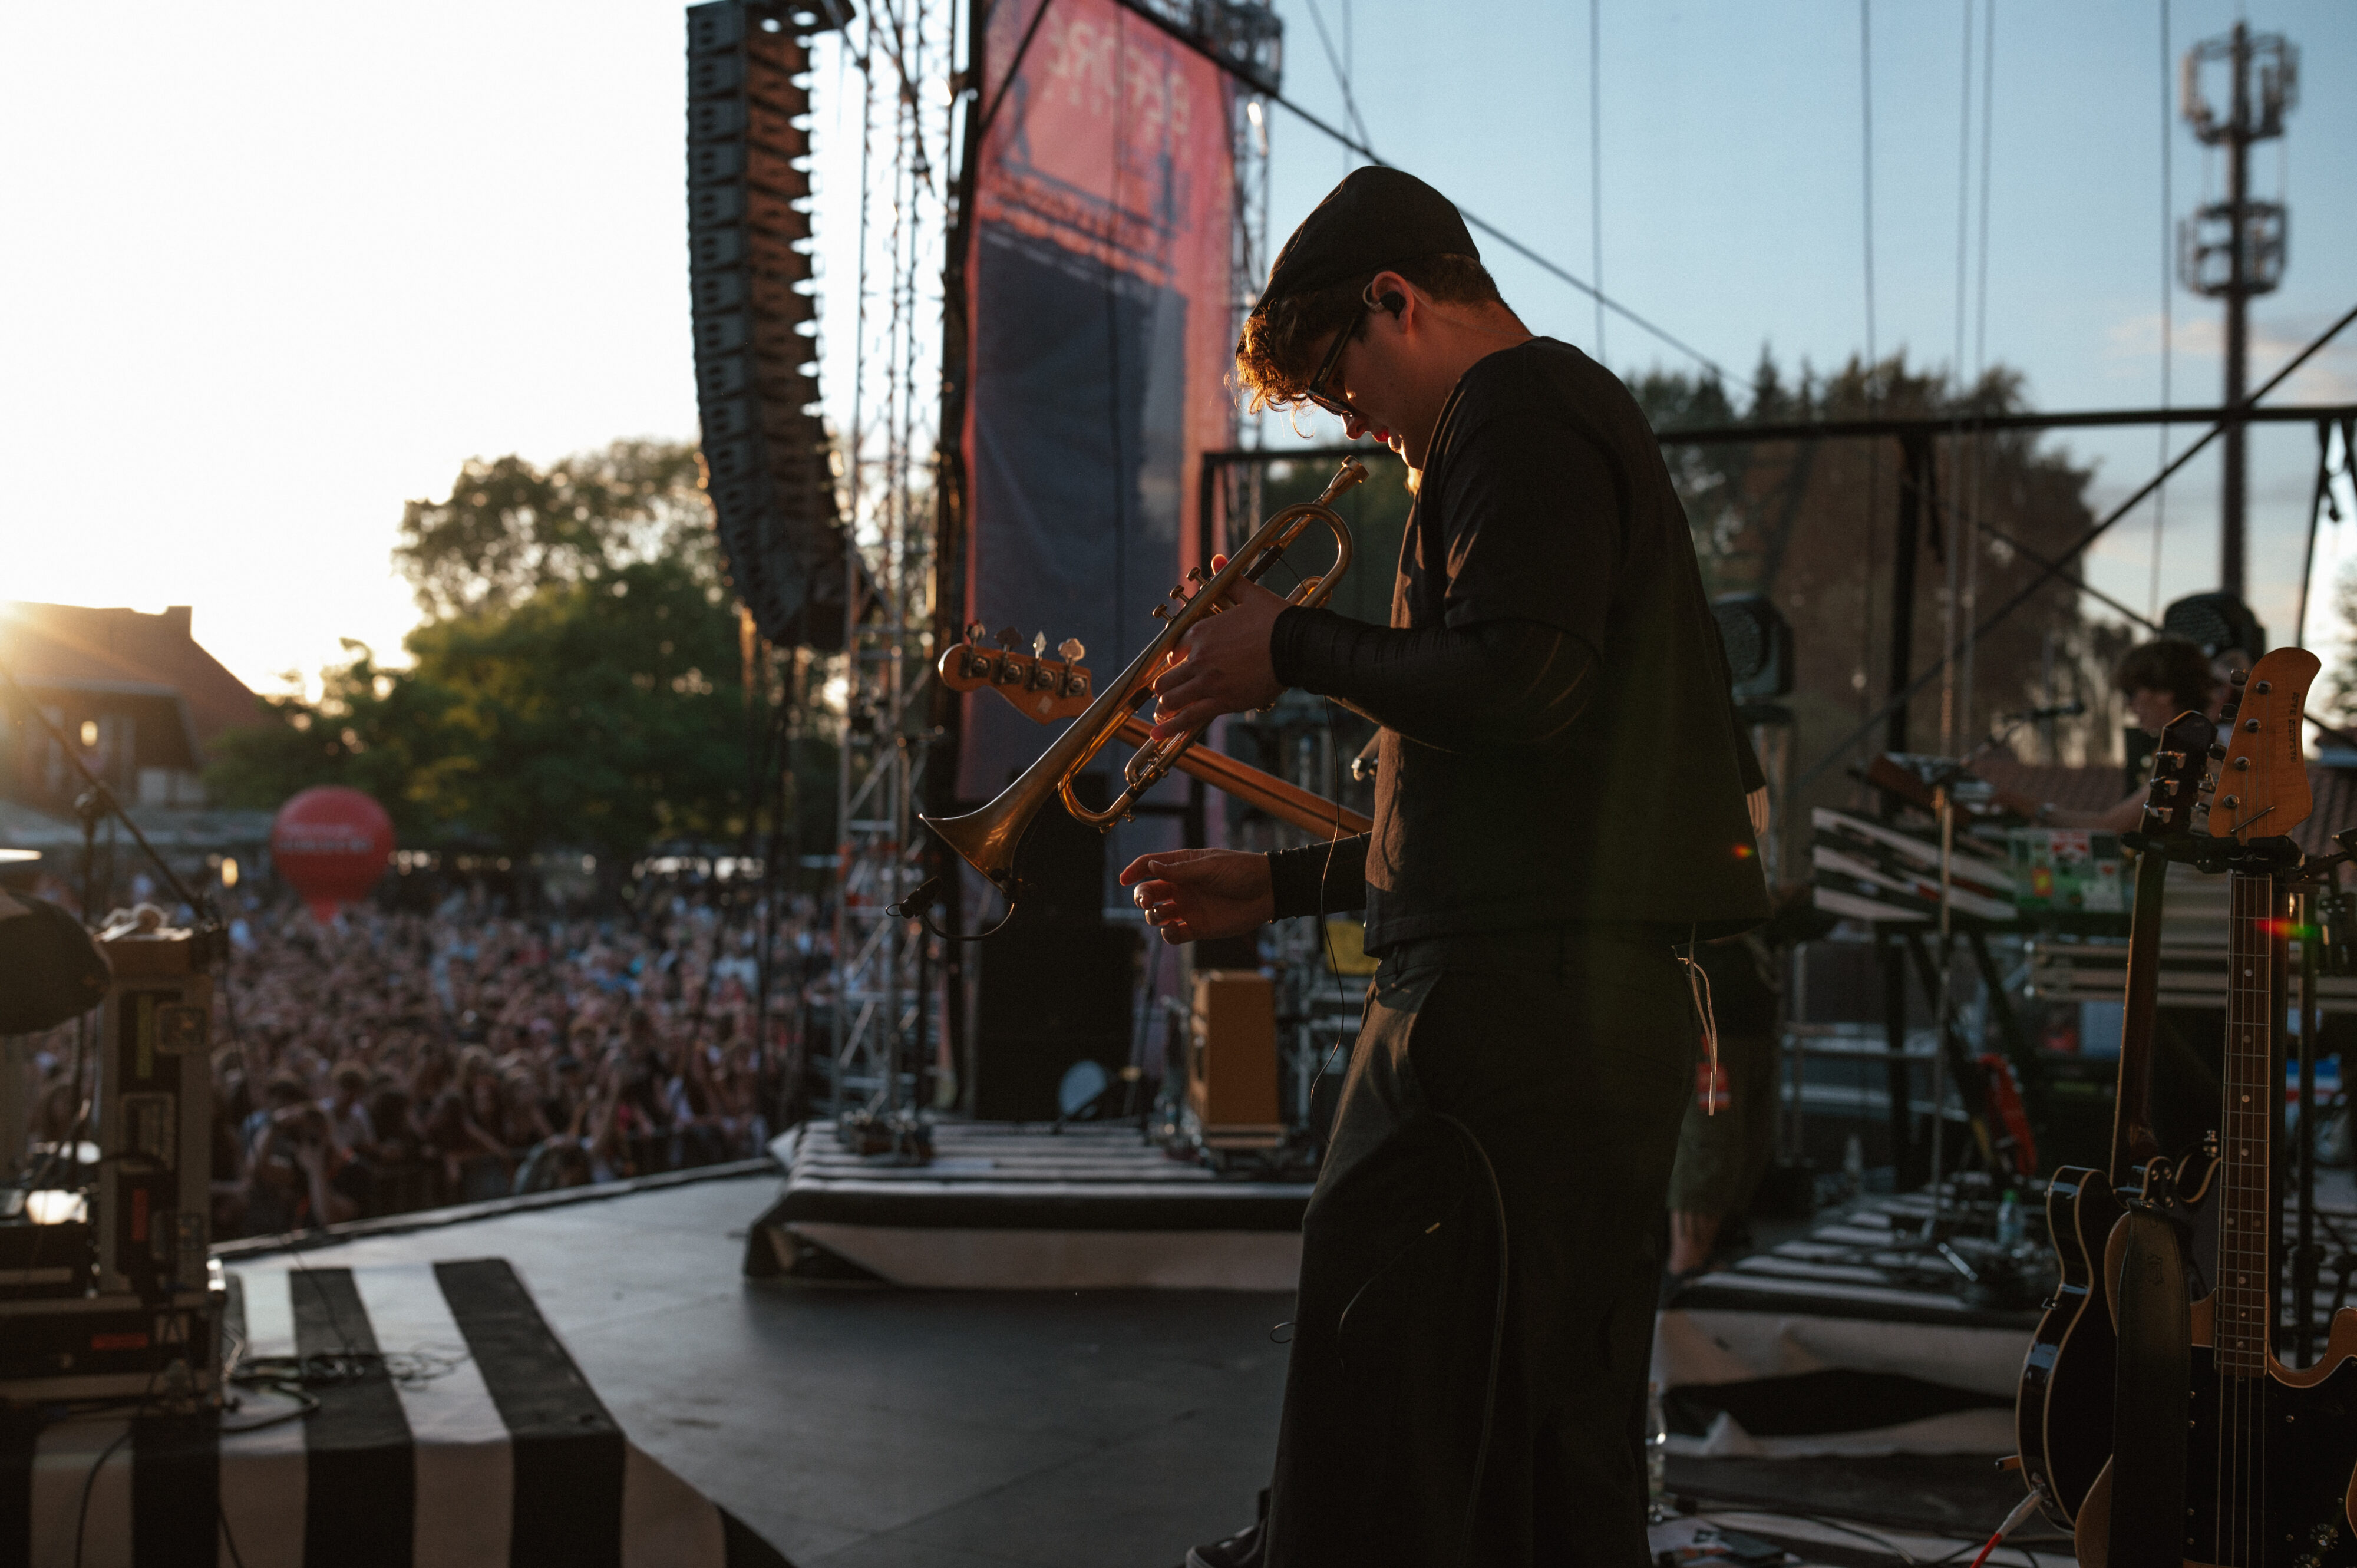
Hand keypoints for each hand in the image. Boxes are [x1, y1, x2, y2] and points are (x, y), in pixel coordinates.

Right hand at [1117, 848, 1272, 945]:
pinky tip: (1175, 929)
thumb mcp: (1210, 866)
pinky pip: (1174, 934)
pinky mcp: (1198, 928)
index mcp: (1183, 866)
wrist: (1267, 892)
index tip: (1123, 879)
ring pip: (1157, 915)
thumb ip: (1180, 870)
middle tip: (1147, 901)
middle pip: (1149, 892)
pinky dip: (1169, 935)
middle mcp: (1181, 887)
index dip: (1135, 871)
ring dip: (1153, 916)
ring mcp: (1188, 908)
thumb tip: (1150, 866)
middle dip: (1142, 897)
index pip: (1150, 866)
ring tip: (1161, 914)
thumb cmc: (1241, 871)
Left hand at [1147, 557, 1286, 739]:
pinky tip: (1157, 733)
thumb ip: (1228, 580)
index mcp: (1200, 631)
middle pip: (1167, 678)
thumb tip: (1217, 557)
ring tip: (1161, 714)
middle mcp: (1198, 657)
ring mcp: (1208, 681)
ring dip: (1166, 707)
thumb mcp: (1249, 594)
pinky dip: (1170, 727)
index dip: (1176, 662)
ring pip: (1172, 698)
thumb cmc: (1275, 619)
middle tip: (1168, 693)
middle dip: (1166, 686)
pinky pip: (1188, 717)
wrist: (1295, 644)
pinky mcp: (1221, 701)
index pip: (1173, 652)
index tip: (1180, 668)